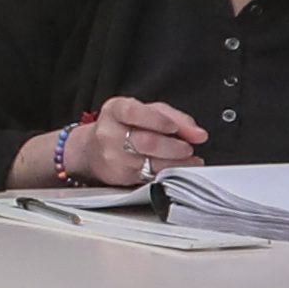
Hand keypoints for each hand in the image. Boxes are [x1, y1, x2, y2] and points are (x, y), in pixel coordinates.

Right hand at [48, 98, 202, 189]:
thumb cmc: (122, 127)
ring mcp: (113, 158)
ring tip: (189, 160)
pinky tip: (177, 168)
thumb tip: (197, 133)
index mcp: (115, 110)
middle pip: (147, 142)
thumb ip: (173, 117)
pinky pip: (150, 177)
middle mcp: (110, 134)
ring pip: (150, 163)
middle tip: (188, 148)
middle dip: (174, 147)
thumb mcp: (145, 111)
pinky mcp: (120, 177)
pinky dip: (169, 173)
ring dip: (176, 163)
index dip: (158, 120)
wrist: (91, 151)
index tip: (174, 128)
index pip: (135, 113)